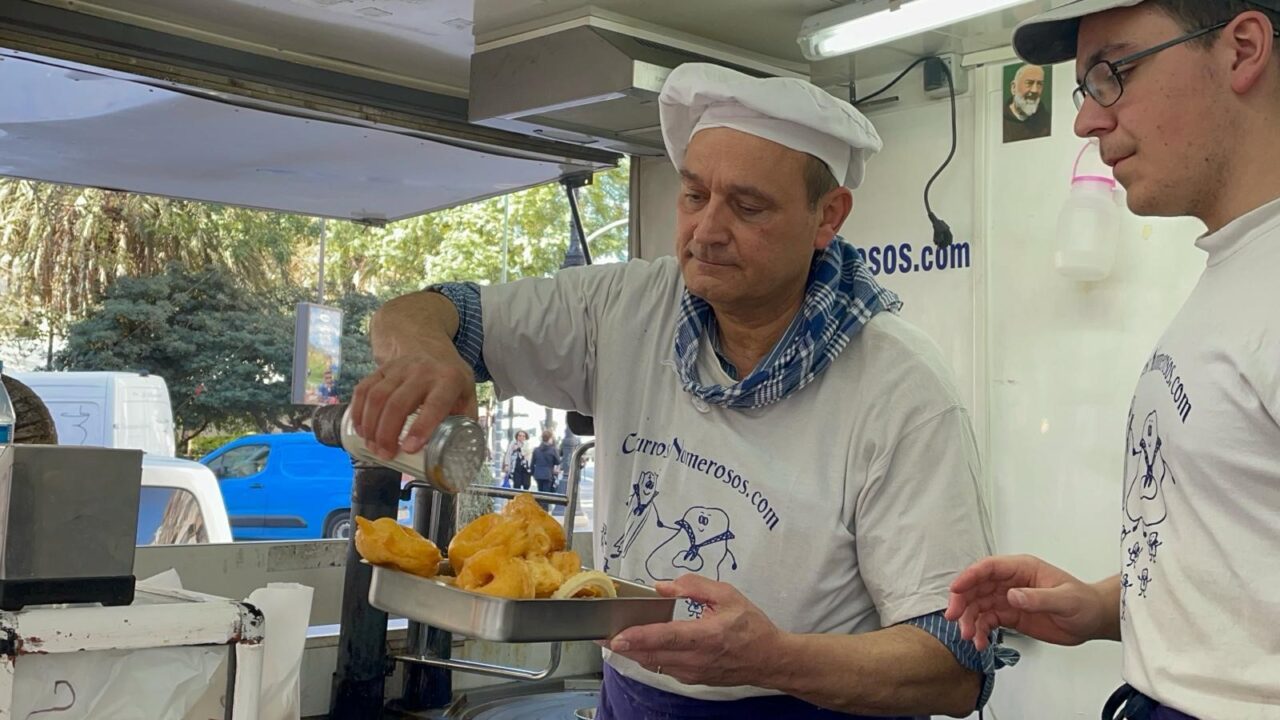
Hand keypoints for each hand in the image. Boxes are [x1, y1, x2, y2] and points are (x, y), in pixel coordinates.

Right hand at [350, 337, 476, 459]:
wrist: (433, 349)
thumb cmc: (452, 381)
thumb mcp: (467, 397)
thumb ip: (464, 424)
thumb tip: (458, 456)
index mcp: (449, 380)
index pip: (434, 404)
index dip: (421, 427)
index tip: (408, 449)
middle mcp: (423, 371)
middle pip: (398, 403)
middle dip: (387, 433)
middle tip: (385, 455)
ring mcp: (399, 368)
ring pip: (377, 397)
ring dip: (371, 426)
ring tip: (373, 447)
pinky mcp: (381, 369)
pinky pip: (364, 389)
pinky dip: (358, 412)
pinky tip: (362, 431)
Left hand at [608, 574, 785, 687]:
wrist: (770, 659)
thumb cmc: (751, 626)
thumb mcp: (727, 595)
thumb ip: (694, 586)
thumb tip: (663, 586)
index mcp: (706, 636)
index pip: (665, 637)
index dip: (638, 637)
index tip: (616, 636)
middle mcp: (696, 659)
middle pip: (651, 655)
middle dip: (623, 646)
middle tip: (601, 634)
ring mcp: (693, 673)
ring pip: (654, 663)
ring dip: (633, 652)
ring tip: (615, 638)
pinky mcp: (692, 679)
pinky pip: (663, 668)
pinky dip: (648, 657)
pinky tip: (640, 646)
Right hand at [945, 555, 1110, 649]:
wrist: (1092, 620)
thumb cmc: (1083, 603)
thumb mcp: (1064, 600)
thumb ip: (1038, 598)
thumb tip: (1012, 596)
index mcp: (1022, 569)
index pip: (988, 568)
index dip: (969, 576)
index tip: (956, 590)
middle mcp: (1010, 582)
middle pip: (976, 586)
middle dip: (962, 601)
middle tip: (954, 618)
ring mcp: (1008, 598)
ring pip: (978, 605)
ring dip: (969, 620)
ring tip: (969, 637)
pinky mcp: (1010, 615)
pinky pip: (987, 620)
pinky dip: (980, 631)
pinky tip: (981, 642)